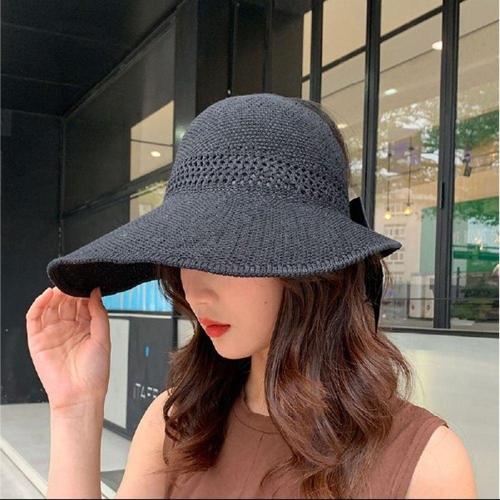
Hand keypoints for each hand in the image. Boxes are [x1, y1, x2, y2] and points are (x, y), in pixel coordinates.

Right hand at [26, 286, 110, 412]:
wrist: (80, 395)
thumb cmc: (95, 372)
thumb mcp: (103, 338)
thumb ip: (99, 313)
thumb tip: (95, 292)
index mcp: (86, 327)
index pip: (82, 303)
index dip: (83, 293)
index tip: (86, 282)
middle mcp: (69, 328)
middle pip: (65, 303)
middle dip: (68, 292)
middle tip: (72, 282)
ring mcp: (52, 333)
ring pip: (50, 308)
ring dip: (54, 296)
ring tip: (60, 287)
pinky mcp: (37, 340)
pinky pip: (34, 319)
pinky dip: (38, 305)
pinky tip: (46, 296)